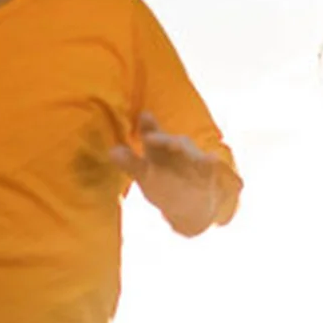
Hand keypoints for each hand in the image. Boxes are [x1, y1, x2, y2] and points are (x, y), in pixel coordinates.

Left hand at [111, 112, 224, 235]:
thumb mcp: (145, 175)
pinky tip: (211, 158)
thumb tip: (111, 151)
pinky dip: (210, 163)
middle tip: (151, 137)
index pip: (152, 135)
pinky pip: (211, 168)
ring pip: (191, 154)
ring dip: (185, 149)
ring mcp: (194, 163)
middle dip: (163, 139)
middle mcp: (178, 152)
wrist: (191, 207)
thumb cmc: (165, 185)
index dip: (149, 126)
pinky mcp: (209, 175)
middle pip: (171, 143)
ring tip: (177, 144)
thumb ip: (130, 163)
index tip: (144, 116)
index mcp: (160, 150)